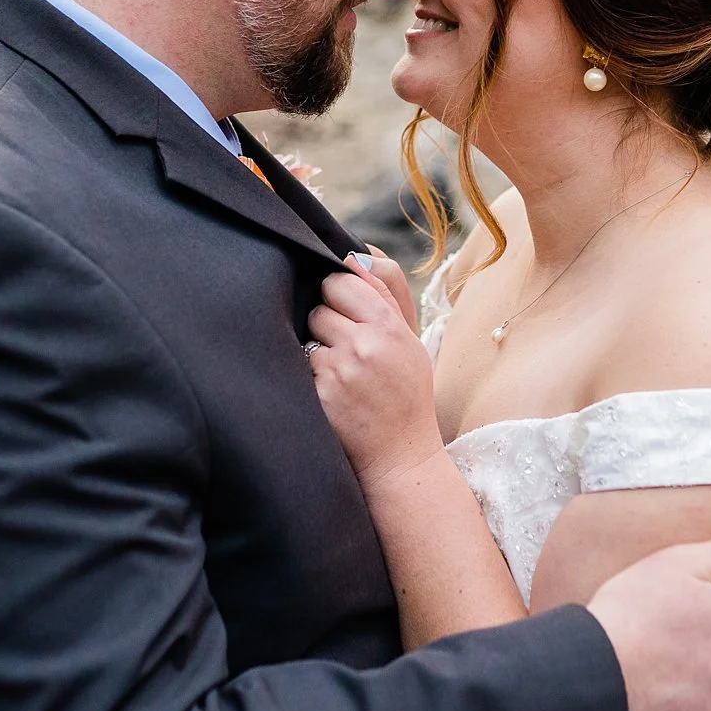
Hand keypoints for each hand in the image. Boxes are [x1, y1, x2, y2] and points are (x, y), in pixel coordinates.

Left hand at [308, 259, 441, 486]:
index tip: (344, 308)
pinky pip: (301, 366)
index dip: (338, 292)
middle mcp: (365, 344)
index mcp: (390, 325)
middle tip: (344, 346)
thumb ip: (385, 295)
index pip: (342, 278)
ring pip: (308, 336)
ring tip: (341, 372)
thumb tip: (357, 255)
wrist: (401, 455)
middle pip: (320, 305)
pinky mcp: (319, 394)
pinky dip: (310, 376)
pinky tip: (331, 393)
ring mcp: (340, 371)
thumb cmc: (406, 392)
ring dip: (317, 350)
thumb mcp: (409, 340)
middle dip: (327, 321)